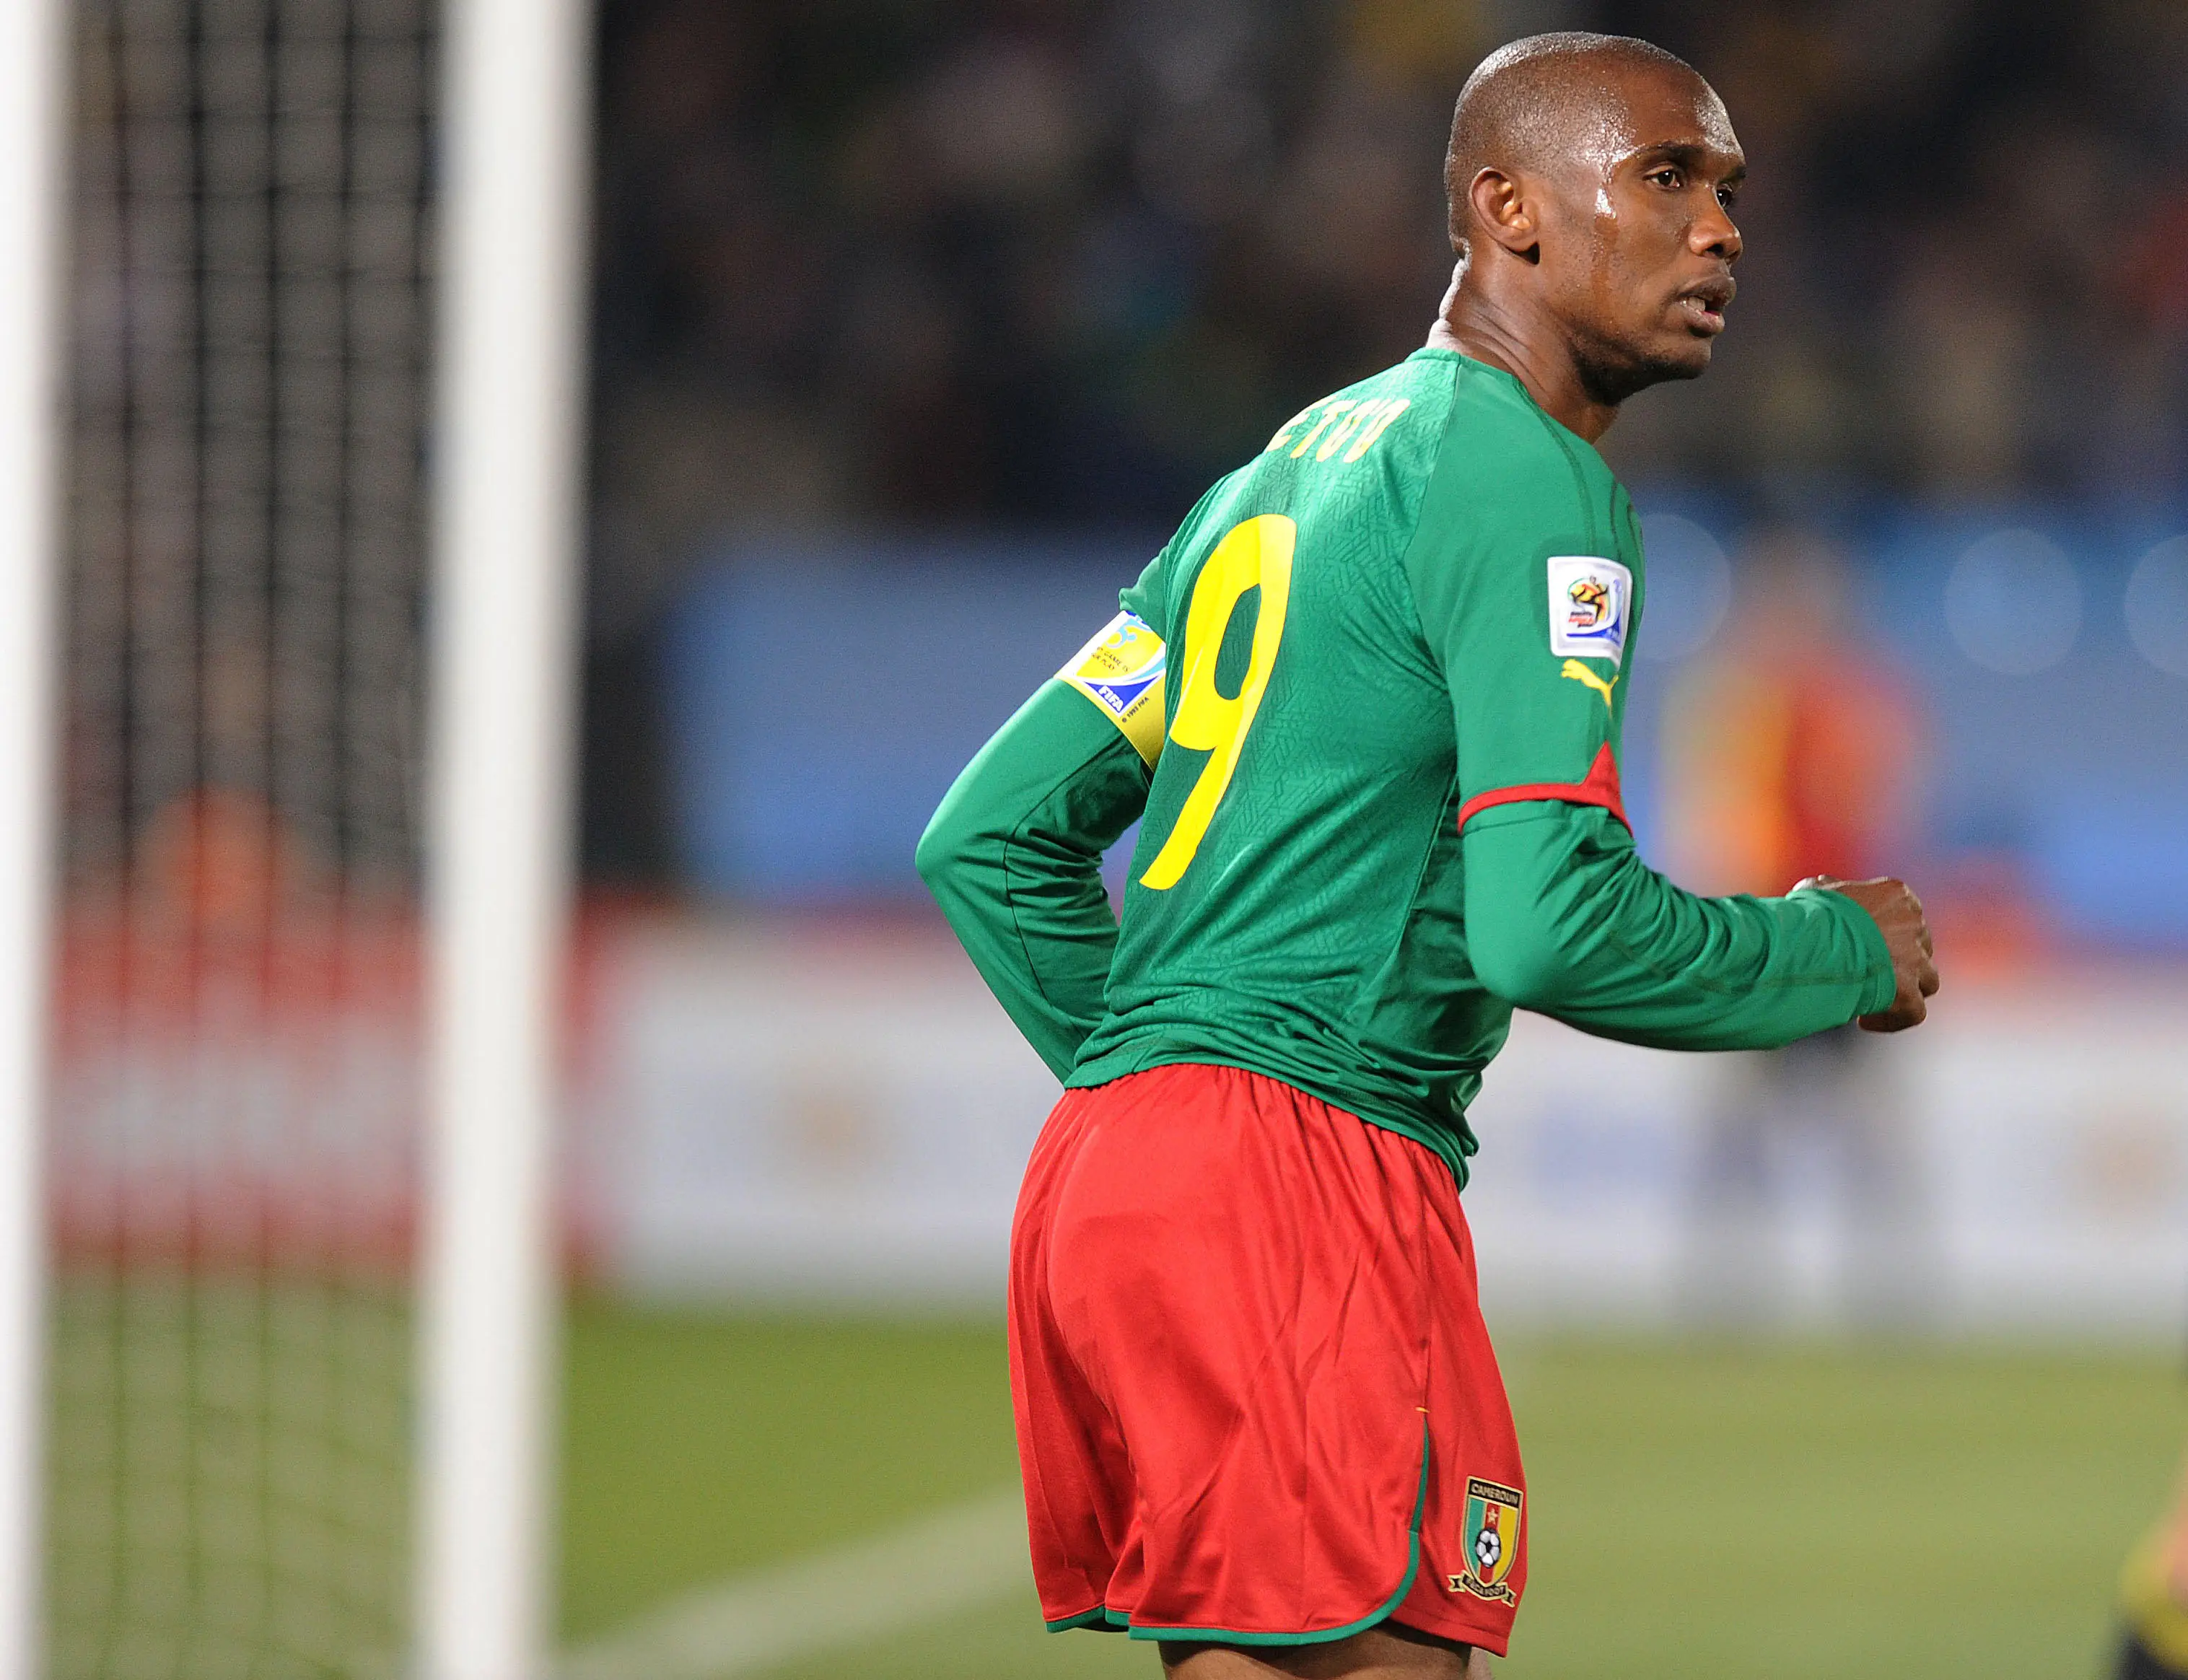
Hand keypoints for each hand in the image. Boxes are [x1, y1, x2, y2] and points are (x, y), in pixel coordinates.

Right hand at [1795, 875, 1937, 1031]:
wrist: (1815, 939)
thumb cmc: (1812, 912)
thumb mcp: (1817, 891)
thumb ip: (1829, 888)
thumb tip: (1826, 886)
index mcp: (1897, 896)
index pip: (1904, 912)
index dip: (1884, 930)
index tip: (1859, 943)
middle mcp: (1914, 925)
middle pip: (1918, 946)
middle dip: (1896, 961)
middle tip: (1864, 972)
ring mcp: (1914, 960)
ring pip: (1927, 979)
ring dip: (1905, 989)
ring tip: (1872, 997)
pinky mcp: (1907, 991)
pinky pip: (1914, 1012)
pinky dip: (1894, 1019)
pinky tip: (1865, 1021)